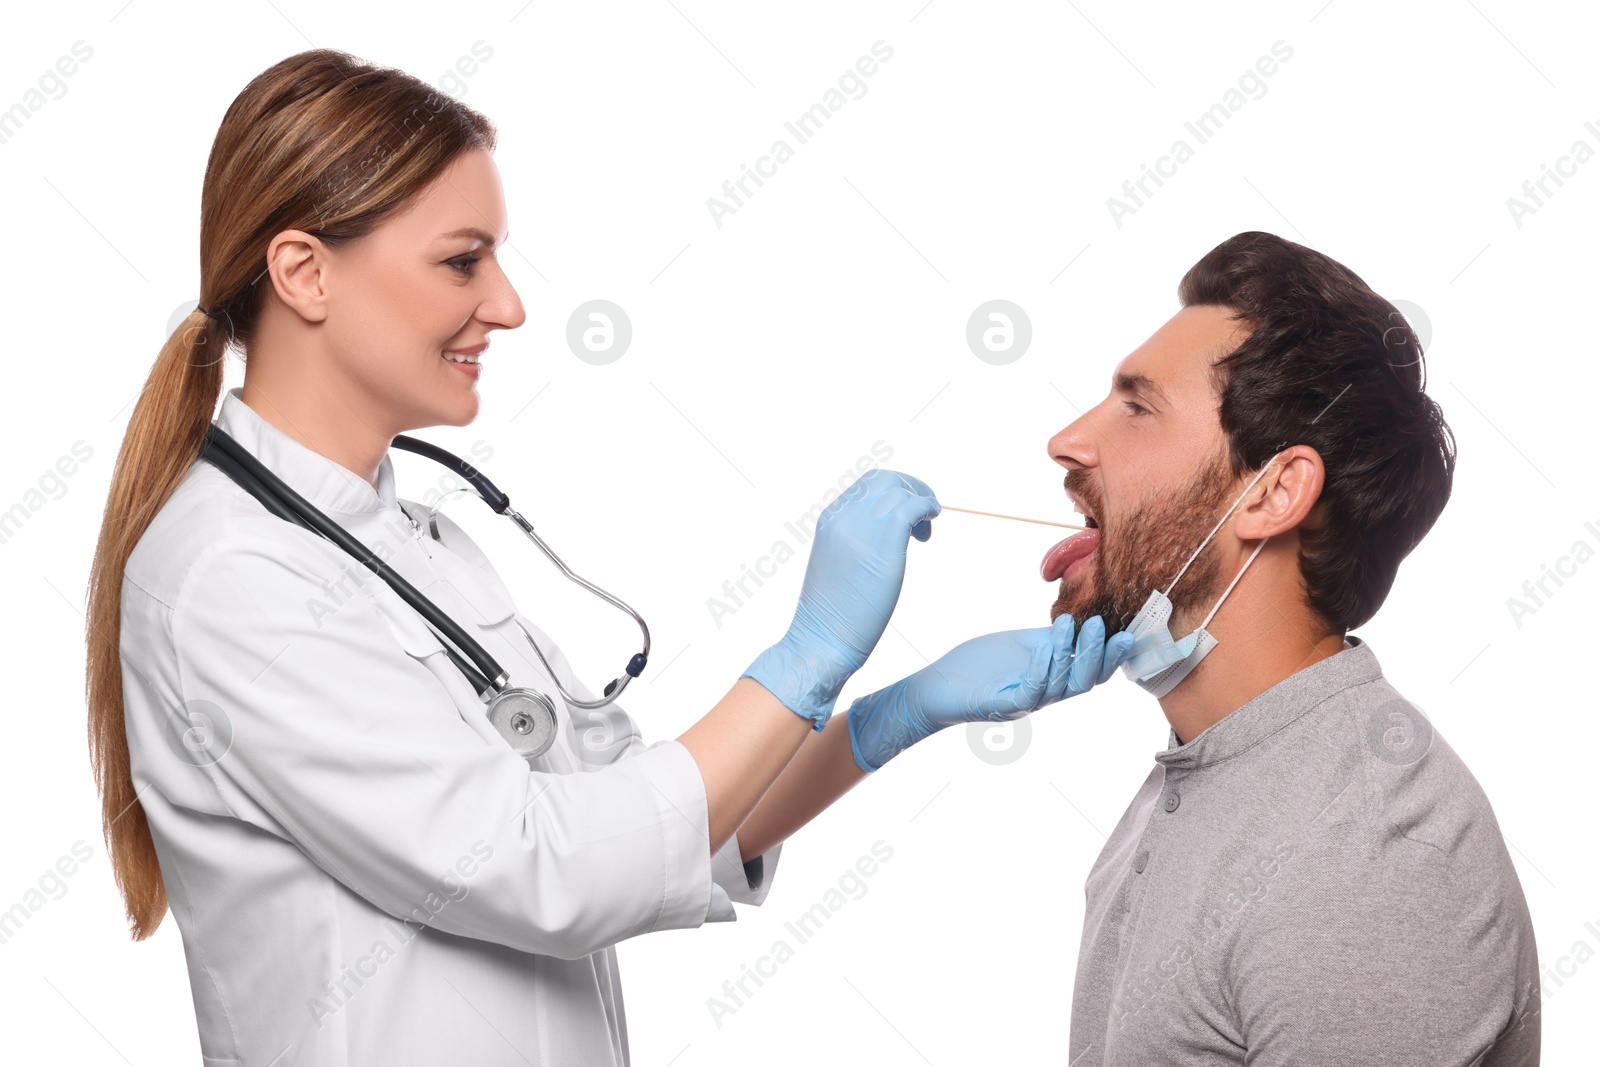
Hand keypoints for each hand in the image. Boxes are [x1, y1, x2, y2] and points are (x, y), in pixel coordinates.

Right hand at [742, 469, 939, 727]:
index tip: (905, 517)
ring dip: (921, 501)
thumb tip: (883, 540)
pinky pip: (913, 506)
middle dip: (910, 488)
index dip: (892, 493)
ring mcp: (863, 526)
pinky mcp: (884, 540)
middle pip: (885, 479)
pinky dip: (928, 507)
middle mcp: (844, 516)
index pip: (866, 486)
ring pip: (901, 489)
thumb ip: (855, 543)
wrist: (822, 640)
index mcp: (829, 520)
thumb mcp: (838, 565)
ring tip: (926, 530)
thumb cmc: (832, 615)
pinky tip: (930, 525)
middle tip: (924, 514)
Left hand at [845, 614, 1132, 770]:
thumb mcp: (1021, 645)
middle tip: (1108, 628)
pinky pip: (1030, 692)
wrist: (935, 686)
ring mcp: (1024, 703)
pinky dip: (1042, 669)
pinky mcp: (1001, 706)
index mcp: (1050, 679)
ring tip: (1075, 624)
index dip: (1111, 656)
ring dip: (1071, 655)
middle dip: (1100, 656)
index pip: (1089, 671)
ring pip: (1061, 687)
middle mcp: (1043, 695)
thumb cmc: (977, 666)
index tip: (1129, 633)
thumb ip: (1050, 638)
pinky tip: (1045, 648)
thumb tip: (1082, 622)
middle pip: (1084, 683)